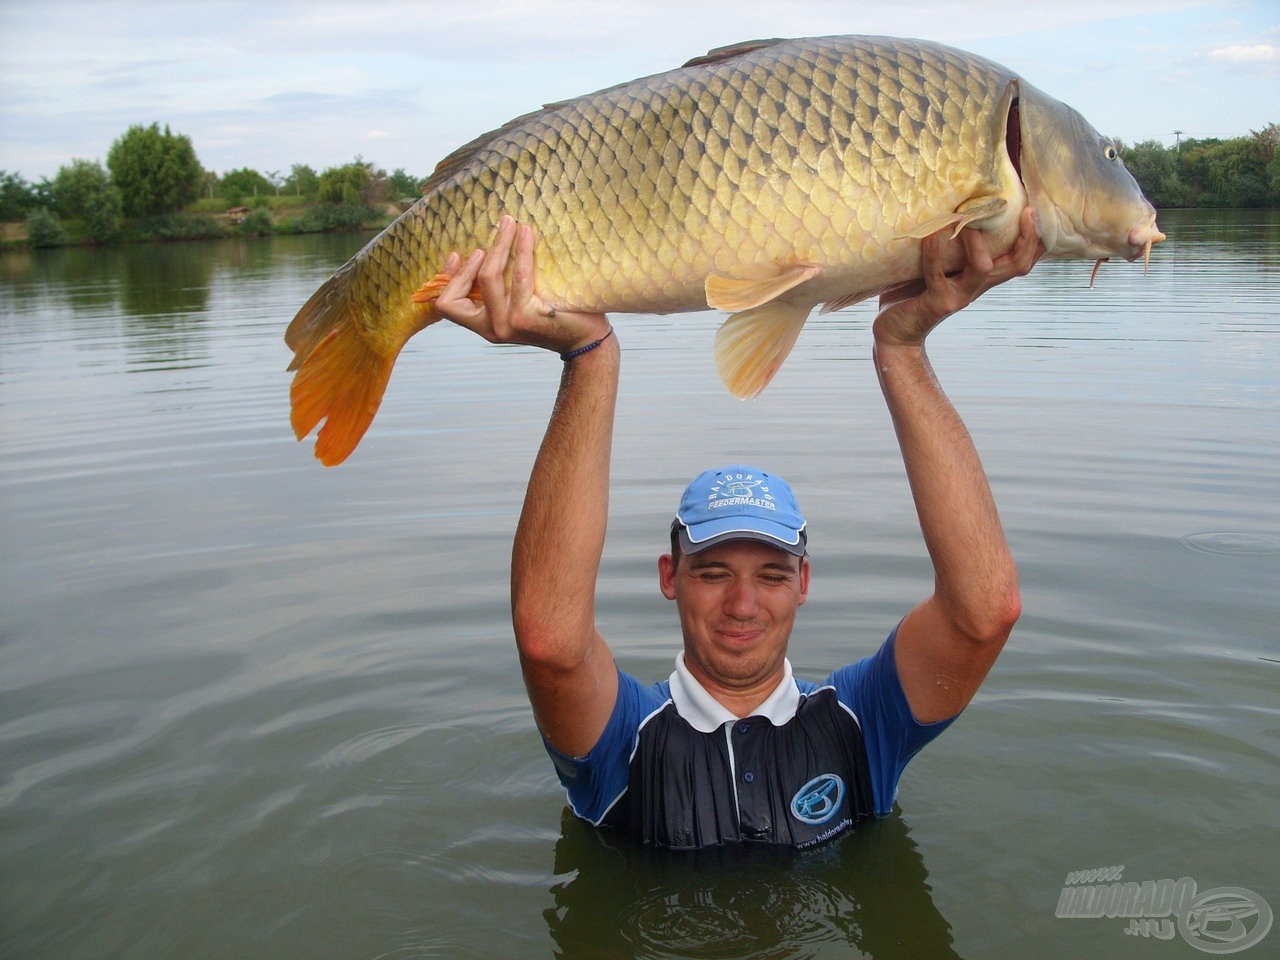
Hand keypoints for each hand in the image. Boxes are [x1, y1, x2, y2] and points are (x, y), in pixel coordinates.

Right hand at [434, 215, 609, 354]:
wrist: (584, 340)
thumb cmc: (554, 317)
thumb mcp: (517, 306)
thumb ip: (500, 291)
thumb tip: (483, 252)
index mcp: (484, 326)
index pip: (447, 305)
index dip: (448, 277)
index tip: (457, 254)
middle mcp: (491, 328)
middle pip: (460, 289)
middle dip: (471, 259)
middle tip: (492, 235)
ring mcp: (507, 324)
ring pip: (488, 276)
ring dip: (499, 244)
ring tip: (510, 224)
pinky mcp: (526, 316)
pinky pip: (518, 274)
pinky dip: (521, 249)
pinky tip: (526, 233)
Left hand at [873, 206, 1044, 347]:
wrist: (897, 332)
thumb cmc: (916, 291)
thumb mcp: (942, 266)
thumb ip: (954, 246)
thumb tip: (960, 207)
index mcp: (983, 277)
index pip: (1022, 259)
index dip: (1037, 239)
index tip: (1039, 209)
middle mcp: (977, 286)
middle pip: (1017, 265)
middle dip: (1027, 238)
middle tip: (1027, 211)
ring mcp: (959, 296)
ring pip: (984, 269)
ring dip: (977, 243)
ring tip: (965, 220)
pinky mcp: (938, 302)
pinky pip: (937, 274)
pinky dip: (934, 253)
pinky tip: (931, 236)